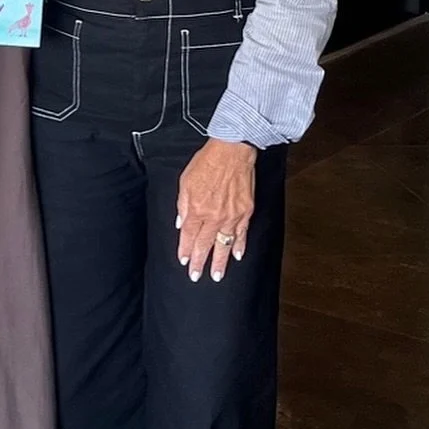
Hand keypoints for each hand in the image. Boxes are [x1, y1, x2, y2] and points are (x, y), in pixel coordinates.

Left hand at [176, 139, 256, 281]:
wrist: (232, 152)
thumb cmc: (207, 163)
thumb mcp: (185, 182)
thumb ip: (182, 205)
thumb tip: (181, 224)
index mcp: (196, 209)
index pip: (189, 235)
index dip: (186, 250)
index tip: (184, 262)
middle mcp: (214, 216)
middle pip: (205, 244)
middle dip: (200, 262)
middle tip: (196, 276)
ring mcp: (232, 216)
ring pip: (224, 244)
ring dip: (220, 261)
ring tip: (216, 275)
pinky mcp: (246, 211)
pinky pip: (242, 234)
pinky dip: (239, 246)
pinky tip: (237, 256)